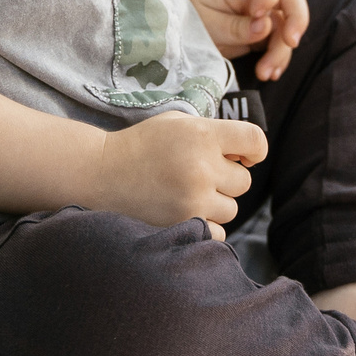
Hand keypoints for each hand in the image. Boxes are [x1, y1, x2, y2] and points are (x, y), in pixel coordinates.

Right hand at [90, 112, 263, 236]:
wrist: (100, 173)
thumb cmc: (142, 145)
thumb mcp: (178, 123)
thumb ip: (213, 134)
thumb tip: (247, 155)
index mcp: (203, 135)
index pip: (255, 140)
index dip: (255, 149)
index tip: (245, 156)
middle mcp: (202, 167)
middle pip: (244, 181)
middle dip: (226, 179)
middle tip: (199, 174)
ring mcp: (193, 199)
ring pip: (232, 208)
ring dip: (215, 204)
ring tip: (186, 193)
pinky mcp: (183, 225)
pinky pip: (217, 232)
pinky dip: (205, 226)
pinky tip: (183, 211)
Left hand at [184, 0, 309, 80]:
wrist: (180, 35)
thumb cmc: (189, 21)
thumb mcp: (206, 24)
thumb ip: (236, 26)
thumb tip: (266, 27)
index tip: (259, 14)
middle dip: (297, 18)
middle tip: (291, 42)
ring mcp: (264, 14)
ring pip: (287, 26)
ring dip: (282, 51)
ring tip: (265, 74)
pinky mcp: (266, 33)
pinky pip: (281, 44)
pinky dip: (279, 59)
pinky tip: (270, 74)